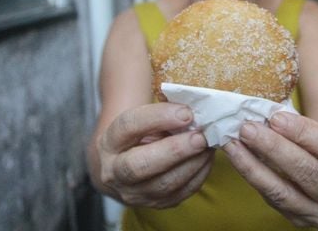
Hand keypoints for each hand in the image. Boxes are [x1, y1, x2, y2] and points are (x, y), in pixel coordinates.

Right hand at [96, 103, 212, 207]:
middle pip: (140, 165)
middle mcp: (114, 172)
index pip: (128, 127)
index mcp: (109, 142)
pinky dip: (199, 174)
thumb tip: (192, 113)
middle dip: (175, 150)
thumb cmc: (139, 135)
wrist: (126, 167)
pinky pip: (181, 193)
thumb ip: (163, 116)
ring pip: (164, 184)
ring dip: (192, 163)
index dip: (158, 117)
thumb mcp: (142, 120)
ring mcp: (134, 193)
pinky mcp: (156, 204)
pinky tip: (206, 157)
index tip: (185, 112)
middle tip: (199, 137)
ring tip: (208, 145)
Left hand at [223, 112, 317, 229]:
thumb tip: (269, 113)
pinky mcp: (298, 221)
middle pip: (310, 174)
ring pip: (285, 192)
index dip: (305, 133)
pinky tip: (238, 157)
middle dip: (276, 149)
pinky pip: (271, 199)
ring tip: (235, 143)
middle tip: (250, 129)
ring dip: (255, 166)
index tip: (277, 117)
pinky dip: (252, 176)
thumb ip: (306, 127)